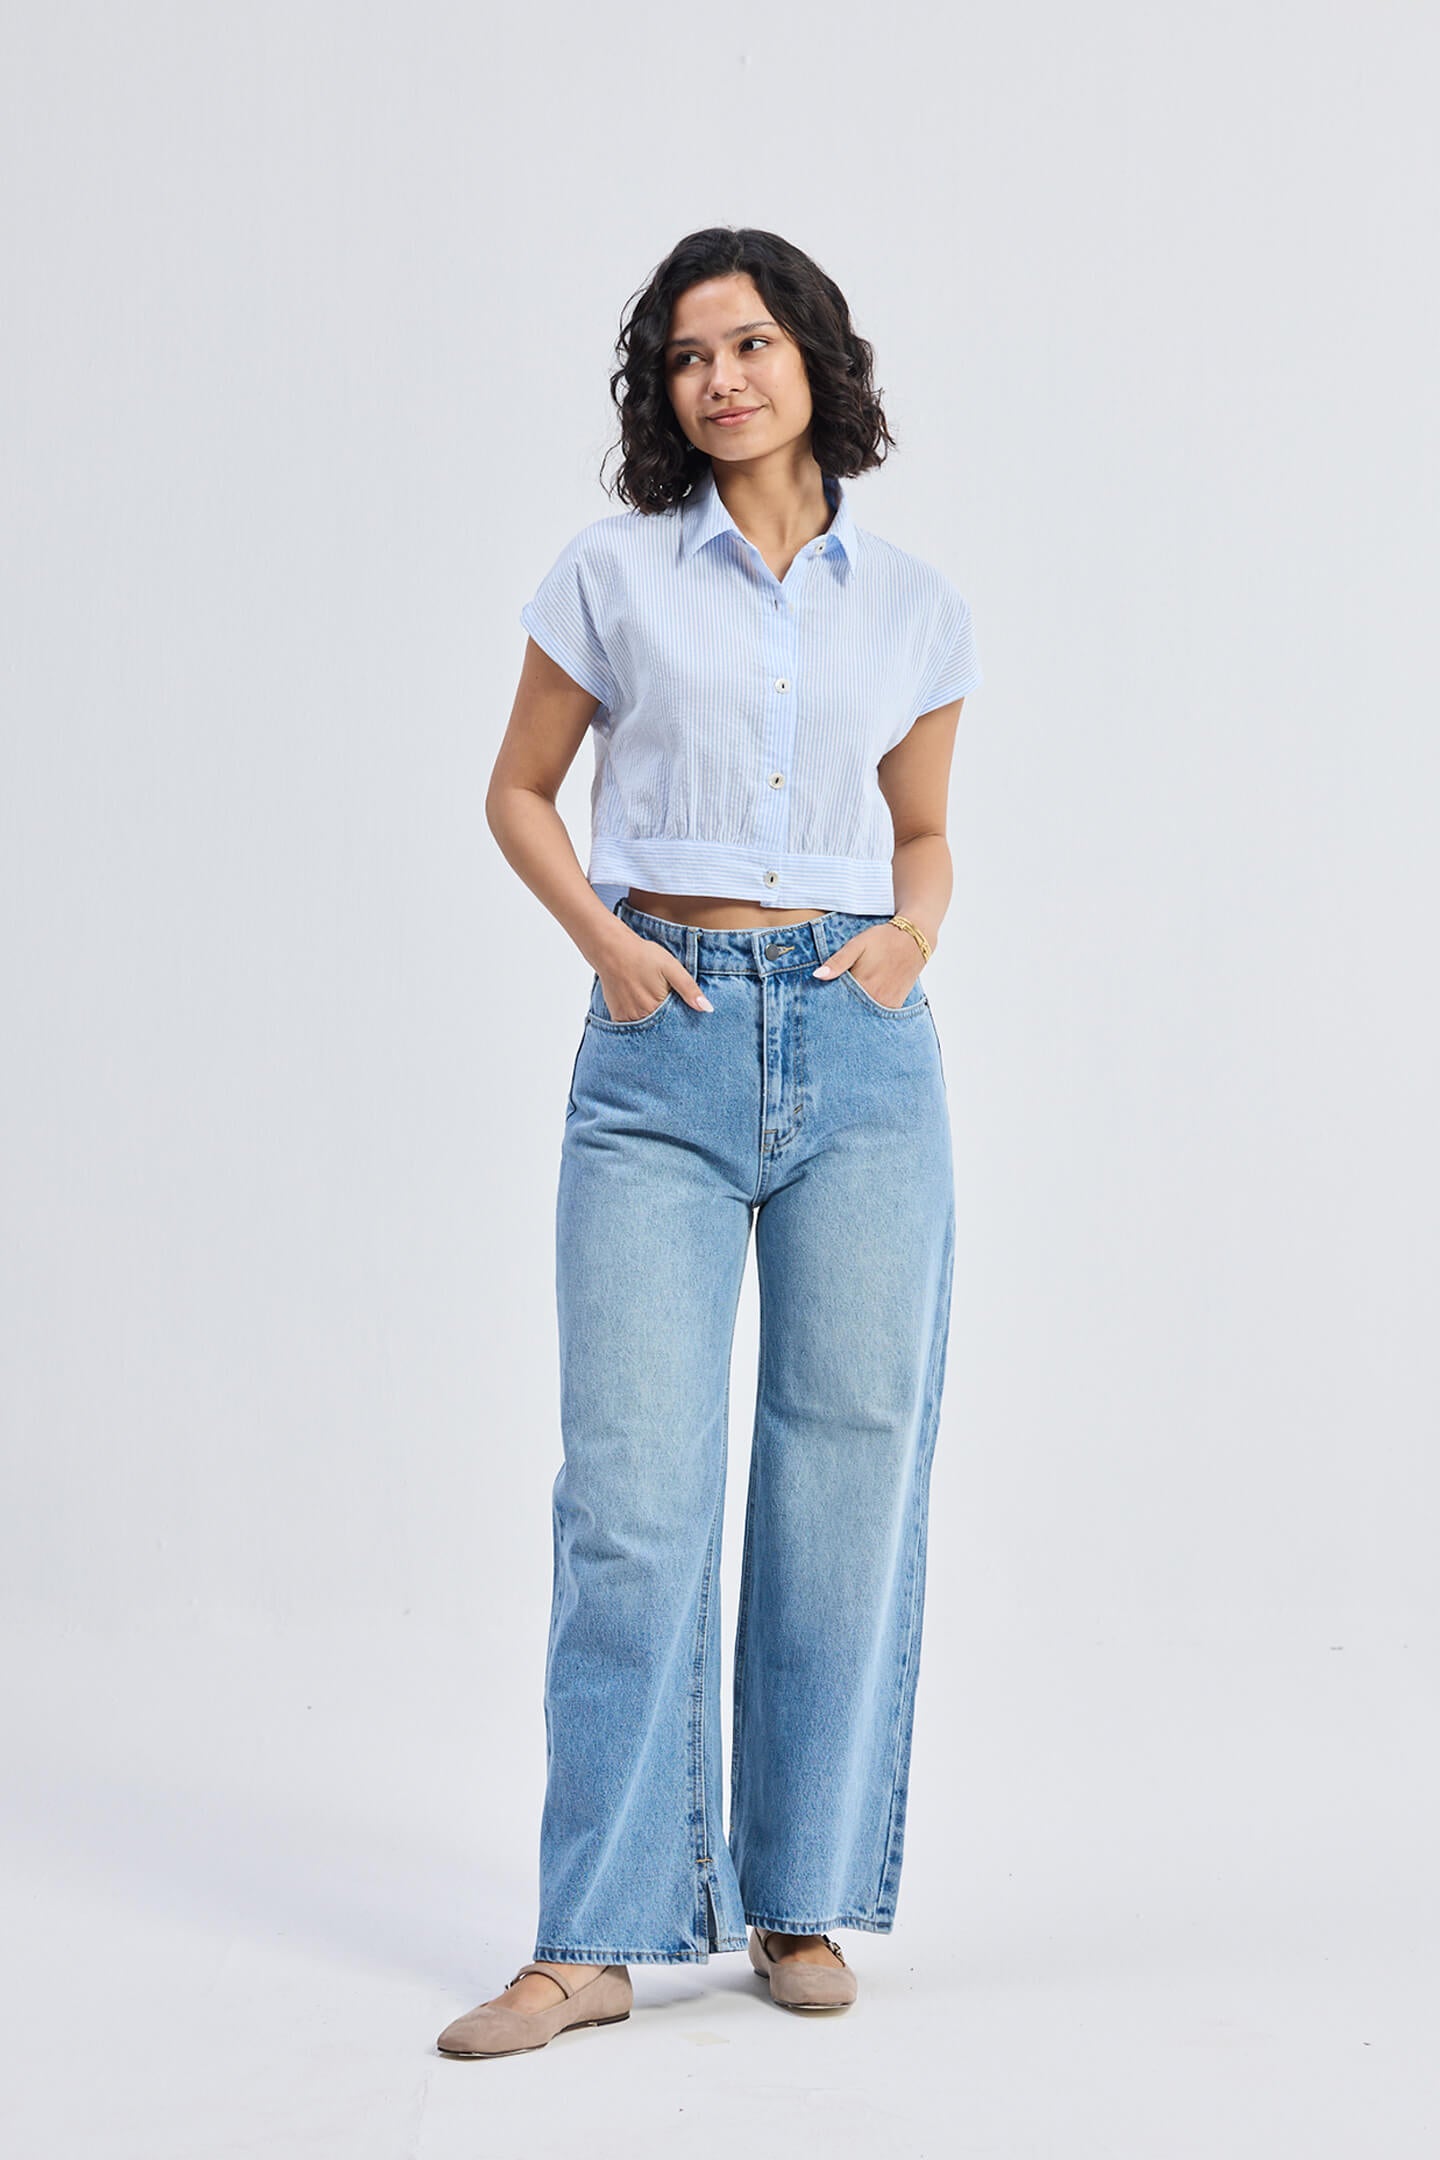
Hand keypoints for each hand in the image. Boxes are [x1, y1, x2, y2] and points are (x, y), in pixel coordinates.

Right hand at [596, 932, 712, 1020]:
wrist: (612, 949)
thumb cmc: (643, 956)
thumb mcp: (672, 968)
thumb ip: (689, 989)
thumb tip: (707, 1009)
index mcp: (658, 1007)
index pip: (676, 1025)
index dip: (683, 1023)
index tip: (685, 1017)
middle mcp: (642, 1017)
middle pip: (662, 1030)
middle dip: (669, 1027)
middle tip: (667, 1010)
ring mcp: (628, 1018)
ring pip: (647, 1030)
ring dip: (654, 1024)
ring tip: (654, 1006)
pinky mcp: (617, 1017)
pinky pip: (632, 1027)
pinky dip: (639, 1022)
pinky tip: (642, 1008)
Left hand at [812, 924, 921, 1008]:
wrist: (915, 939)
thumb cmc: (884, 939)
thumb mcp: (857, 945)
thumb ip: (838, 961)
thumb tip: (818, 975)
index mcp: (863, 984)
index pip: (837, 1003)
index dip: (828, 1004)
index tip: (820, 1004)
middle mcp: (876, 998)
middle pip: (850, 1012)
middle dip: (840, 1011)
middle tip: (831, 1010)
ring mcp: (887, 1004)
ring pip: (864, 1016)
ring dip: (854, 1012)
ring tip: (848, 1006)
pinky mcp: (895, 1005)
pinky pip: (877, 1014)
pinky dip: (868, 1012)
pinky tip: (862, 1004)